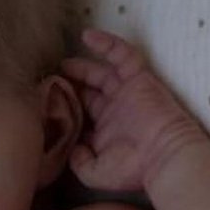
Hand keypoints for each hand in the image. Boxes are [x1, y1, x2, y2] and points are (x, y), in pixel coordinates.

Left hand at [61, 28, 206, 192]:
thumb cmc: (132, 169)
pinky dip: (107, 43)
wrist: (164, 157)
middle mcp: (115, 112)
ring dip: (82, 66)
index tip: (45, 105)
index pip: (82, 115)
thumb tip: (70, 148)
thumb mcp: (95, 173)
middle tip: (50, 81)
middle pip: (89, 92)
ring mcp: (126, 94)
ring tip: (63, 64)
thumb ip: (79, 162)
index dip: (65, 109)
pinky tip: (87, 36)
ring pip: (102, 72)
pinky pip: (122, 54)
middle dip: (71, 86)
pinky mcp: (138, 78)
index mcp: (106, 133)